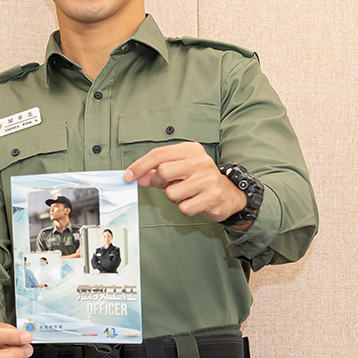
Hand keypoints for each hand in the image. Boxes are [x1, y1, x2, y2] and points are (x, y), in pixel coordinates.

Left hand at [124, 142, 245, 223]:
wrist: (229, 193)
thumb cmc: (199, 179)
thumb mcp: (178, 169)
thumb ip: (156, 172)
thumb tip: (136, 176)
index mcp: (190, 150)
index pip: (158, 154)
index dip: (140, 166)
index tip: (128, 176)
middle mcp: (200, 161)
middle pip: (163, 171)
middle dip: (159, 182)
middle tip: (167, 185)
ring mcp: (207, 179)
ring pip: (172, 193)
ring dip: (174, 197)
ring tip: (185, 193)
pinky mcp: (212, 197)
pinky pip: (184, 207)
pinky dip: (185, 207)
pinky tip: (194, 201)